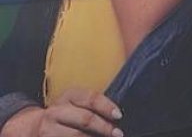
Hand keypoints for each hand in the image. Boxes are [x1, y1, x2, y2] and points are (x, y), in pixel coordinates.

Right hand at [7, 89, 123, 136]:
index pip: (90, 98)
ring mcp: (49, 129)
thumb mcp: (74, 104)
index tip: (118, 115)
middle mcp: (57, 111)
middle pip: (85, 118)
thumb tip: (116, 116)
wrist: (33, 127)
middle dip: (104, 127)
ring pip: (77, 135)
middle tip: (118, 133)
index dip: (106, 106)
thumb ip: (92, 106)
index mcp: (68, 97)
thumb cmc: (65, 114)